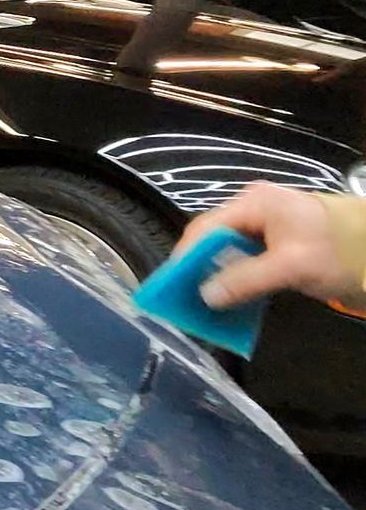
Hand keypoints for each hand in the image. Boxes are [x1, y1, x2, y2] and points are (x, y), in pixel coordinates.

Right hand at [179, 183, 348, 307]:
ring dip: (217, 277)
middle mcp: (254, 211)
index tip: (173, 286)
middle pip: (213, 239)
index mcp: (255, 203)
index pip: (206, 227)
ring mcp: (265, 228)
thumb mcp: (291, 266)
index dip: (186, 256)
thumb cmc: (336, 250)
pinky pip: (244, 262)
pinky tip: (230, 301)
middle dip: (198, 268)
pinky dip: (236, 280)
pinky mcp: (274, 246)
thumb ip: (246, 279)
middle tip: (185, 299)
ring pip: (226, 252)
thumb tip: (206, 295)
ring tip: (203, 305)